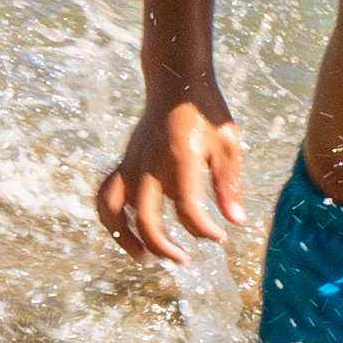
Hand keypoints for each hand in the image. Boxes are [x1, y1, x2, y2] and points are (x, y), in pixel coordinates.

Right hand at [95, 95, 241, 266]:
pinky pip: (107, 194)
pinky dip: (111, 217)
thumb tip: (235, 222)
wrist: (176, 82)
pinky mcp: (125, 163)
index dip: (205, 230)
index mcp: (180, 158)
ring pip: (113, 207)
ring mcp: (132, 164)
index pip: (187, 207)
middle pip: (146, 217)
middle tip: (184, 260)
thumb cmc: (206, 113)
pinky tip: (127, 232)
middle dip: (164, 246)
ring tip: (142, 257)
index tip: (221, 238)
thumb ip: (229, 185)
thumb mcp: (228, 144)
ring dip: (123, 236)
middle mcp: (150, 164)